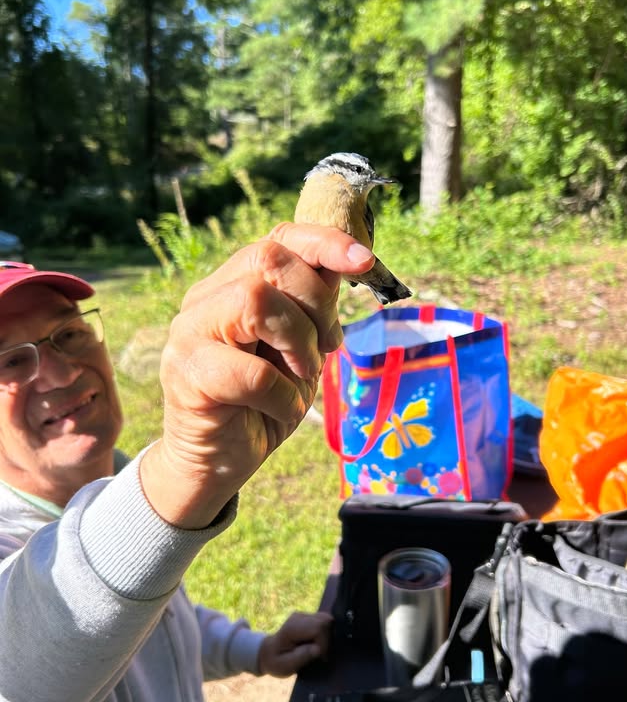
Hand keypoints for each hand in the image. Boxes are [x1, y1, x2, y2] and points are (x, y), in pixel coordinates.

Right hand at [139, 223, 373, 527]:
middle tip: (327, 346)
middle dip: (316, 301)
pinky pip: (251, 372)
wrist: (219, 462)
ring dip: (298, 343)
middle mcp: (206, 298)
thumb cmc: (263, 403)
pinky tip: (281, 410)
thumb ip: (315, 308)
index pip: (278, 239)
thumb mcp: (302, 350)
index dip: (325, 243)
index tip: (365, 263)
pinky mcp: (186, 374)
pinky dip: (282, 395)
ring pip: (254, 300)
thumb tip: (350, 261)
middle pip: (269, 260)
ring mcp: (189, 332)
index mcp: (234, 284)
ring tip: (301, 376)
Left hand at [258, 611, 332, 676]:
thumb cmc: (276, 662)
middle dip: (328, 638)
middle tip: (321, 654)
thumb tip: (318, 649)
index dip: (323, 643)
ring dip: (328, 635)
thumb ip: (301, 657)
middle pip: (325, 620)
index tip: (320, 657)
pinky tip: (319, 643)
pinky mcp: (308, 617)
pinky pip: (324, 621)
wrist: (268, 652)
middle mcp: (299, 617)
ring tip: (320, 648)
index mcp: (292, 628)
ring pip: (326, 619)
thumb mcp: (285, 666)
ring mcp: (304, 615)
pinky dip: (326, 632)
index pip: (318, 628)